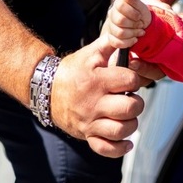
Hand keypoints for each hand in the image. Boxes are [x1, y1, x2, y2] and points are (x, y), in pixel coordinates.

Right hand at [48, 36, 150, 156]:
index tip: (128, 80)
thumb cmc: (72, 71)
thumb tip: (130, 33)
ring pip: (120, 130)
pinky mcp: (86, 135)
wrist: (46, 90)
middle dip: (137, 103)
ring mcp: (89, 121)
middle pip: (129, 109)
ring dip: (130, 125)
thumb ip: (111, 42)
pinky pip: (106, 149)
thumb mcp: (90, 53)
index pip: (130, 81)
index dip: (133, 79)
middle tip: (130, 99)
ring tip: (127, 117)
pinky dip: (119, 148)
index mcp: (97, 80)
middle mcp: (94, 103)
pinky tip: (127, 141)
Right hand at [102, 0, 151, 49]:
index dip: (132, 12)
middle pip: (120, 21)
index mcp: (117, 5)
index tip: (139, 15)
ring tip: (140, 31)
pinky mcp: (112, 38)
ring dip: (133, 33)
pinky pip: (118, 43)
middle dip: (134, 24)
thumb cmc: (141, 15)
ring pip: (120, 33)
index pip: (120, 6)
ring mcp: (111, 27)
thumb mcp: (141, 6)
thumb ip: (133, 0)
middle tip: (141, 24)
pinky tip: (135, 39)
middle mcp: (112, 15)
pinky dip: (129, 42)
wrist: (143, 27)